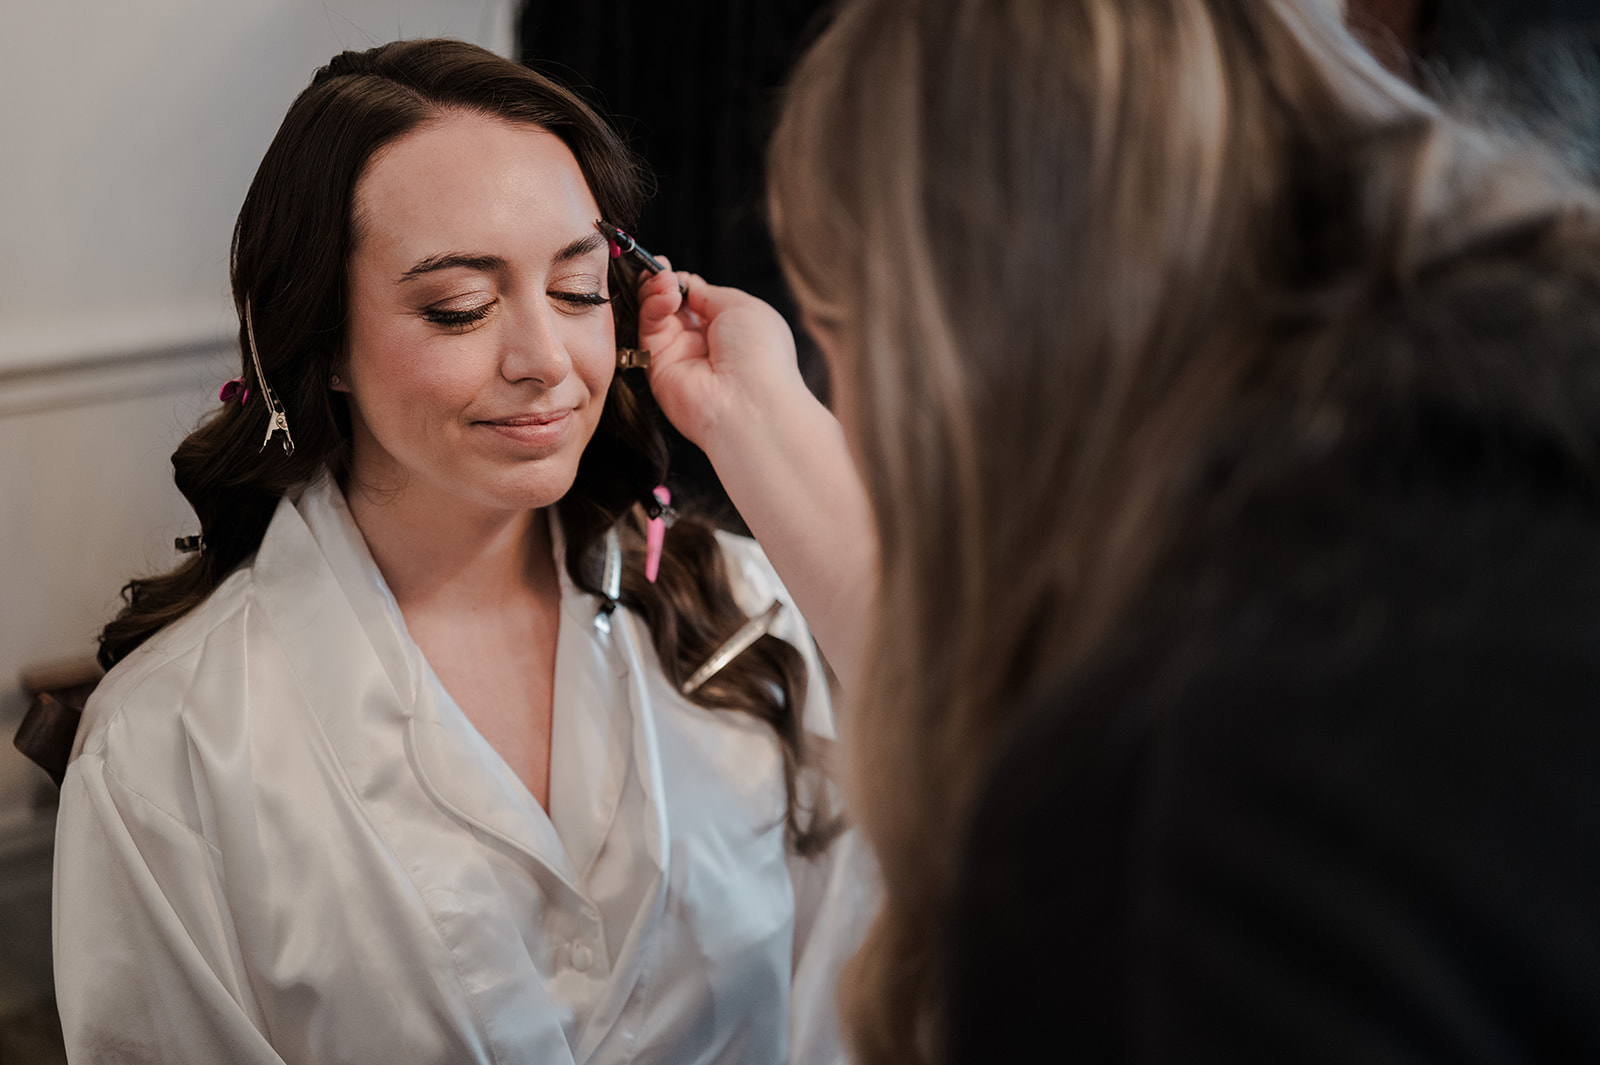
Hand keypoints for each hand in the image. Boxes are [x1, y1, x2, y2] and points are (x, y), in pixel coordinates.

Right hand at [635, 261, 810, 455]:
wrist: (751, 402)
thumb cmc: (760, 355)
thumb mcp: (741, 306)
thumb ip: (707, 292)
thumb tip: (684, 282)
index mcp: (730, 329)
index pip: (697, 299)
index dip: (683, 282)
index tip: (672, 268)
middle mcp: (704, 344)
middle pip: (672, 306)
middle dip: (664, 283)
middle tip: (660, 269)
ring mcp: (681, 357)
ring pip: (657, 316)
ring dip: (656, 292)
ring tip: (663, 281)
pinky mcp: (659, 369)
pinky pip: (649, 332)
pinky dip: (653, 308)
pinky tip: (664, 296)